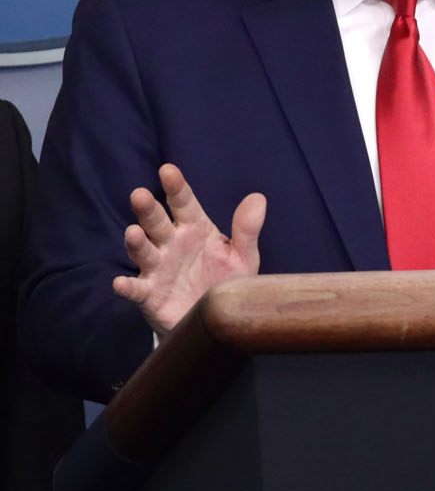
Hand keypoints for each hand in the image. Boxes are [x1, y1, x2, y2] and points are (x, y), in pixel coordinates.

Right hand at [112, 163, 264, 336]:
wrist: (215, 320)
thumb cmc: (226, 281)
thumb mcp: (243, 256)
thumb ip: (247, 229)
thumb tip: (258, 197)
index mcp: (195, 229)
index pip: (184, 204)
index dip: (176, 188)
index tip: (168, 170)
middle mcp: (171, 244)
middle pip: (157, 223)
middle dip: (148, 210)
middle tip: (140, 194)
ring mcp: (158, 269)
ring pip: (143, 251)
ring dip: (136, 242)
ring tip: (132, 232)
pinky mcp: (149, 295)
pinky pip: (136, 290)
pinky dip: (127, 287)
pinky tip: (120, 283)